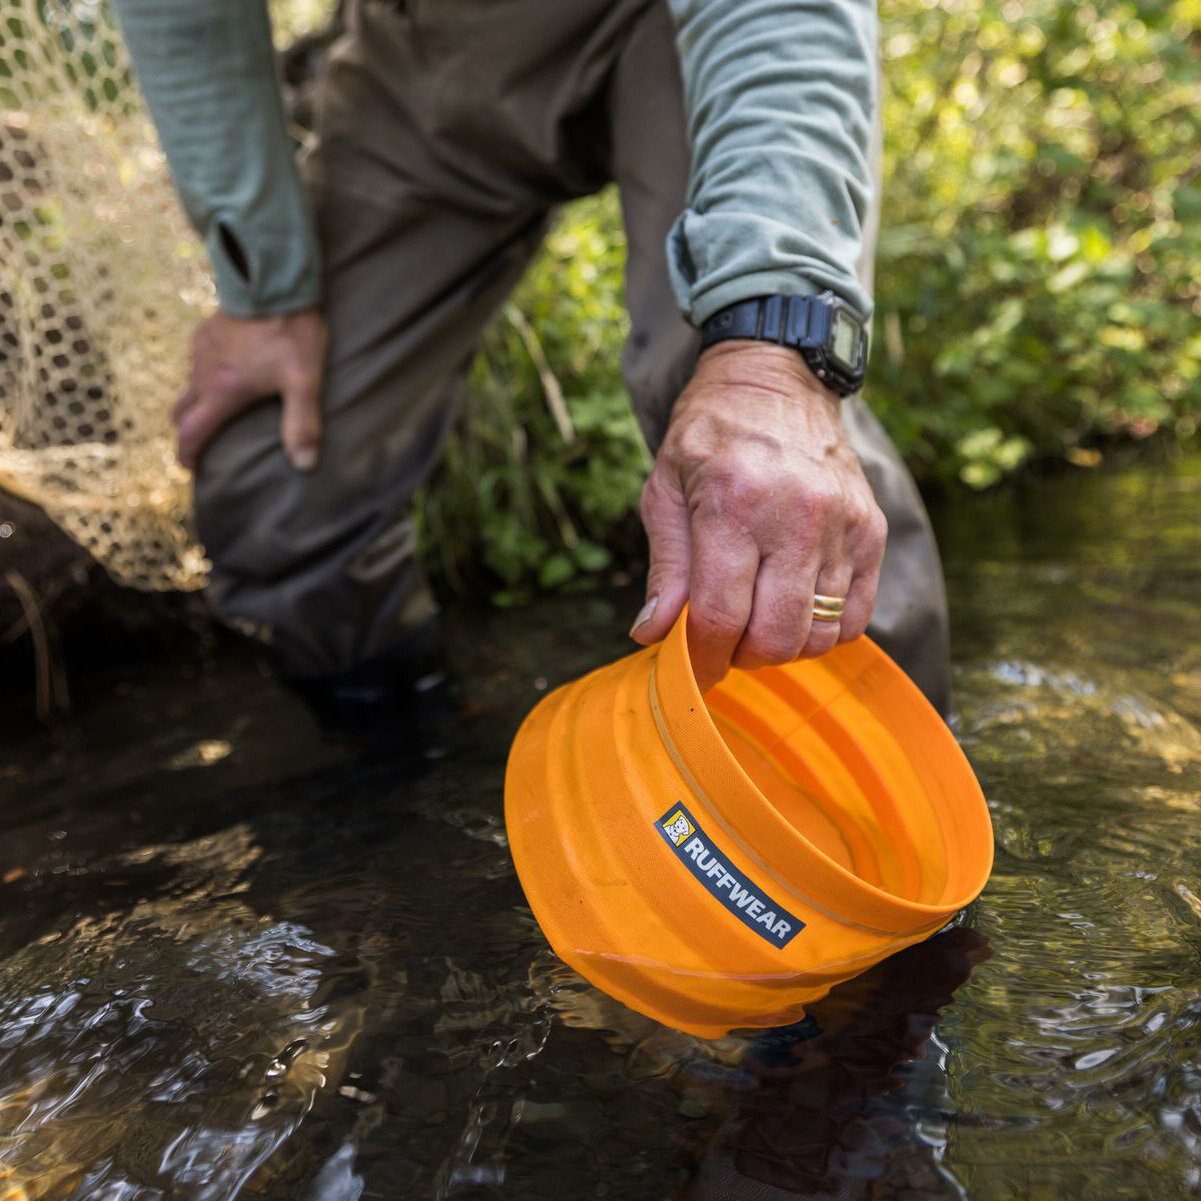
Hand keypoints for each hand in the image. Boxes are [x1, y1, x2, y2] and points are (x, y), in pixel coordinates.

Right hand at [174, 307, 327, 470]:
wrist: (272, 282)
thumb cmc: (290, 333)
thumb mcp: (304, 381)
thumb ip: (303, 424)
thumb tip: (304, 465)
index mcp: (221, 391)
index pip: (192, 432)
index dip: (187, 455)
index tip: (190, 468)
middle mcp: (202, 373)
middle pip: (182, 412)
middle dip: (188, 432)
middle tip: (200, 445)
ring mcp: (200, 350)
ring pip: (190, 386)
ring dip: (198, 402)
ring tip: (218, 412)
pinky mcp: (205, 331)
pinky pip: (198, 362)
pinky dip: (205, 376)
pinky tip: (227, 375)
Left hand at [631, 342, 886, 691]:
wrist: (776, 379)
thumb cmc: (711, 436)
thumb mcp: (665, 490)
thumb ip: (665, 568)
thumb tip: (653, 635)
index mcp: (732, 504)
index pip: (721, 616)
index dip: (703, 656)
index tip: (694, 666)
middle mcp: (795, 516)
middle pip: (775, 637)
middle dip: (743, 656)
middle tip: (725, 639)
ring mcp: (842, 525)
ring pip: (820, 635)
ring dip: (783, 646)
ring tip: (758, 619)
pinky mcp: (872, 531)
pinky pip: (855, 617)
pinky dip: (825, 629)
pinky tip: (795, 606)